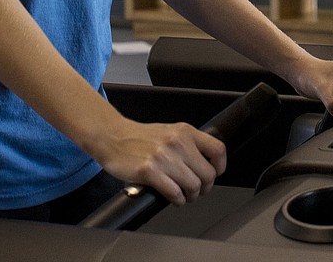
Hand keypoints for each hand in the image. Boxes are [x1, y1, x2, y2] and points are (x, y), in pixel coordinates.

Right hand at [90, 118, 226, 204]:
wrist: (112, 136)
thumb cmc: (140, 137)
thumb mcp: (169, 132)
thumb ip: (188, 144)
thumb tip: (206, 164)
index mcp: (185, 131)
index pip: (218, 150)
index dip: (220, 167)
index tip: (215, 174)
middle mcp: (177, 142)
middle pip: (208, 174)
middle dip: (204, 188)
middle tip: (196, 190)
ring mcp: (163, 157)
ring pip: (193, 186)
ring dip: (190, 196)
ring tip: (183, 195)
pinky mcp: (149, 171)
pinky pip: (175, 193)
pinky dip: (177, 200)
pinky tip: (172, 197)